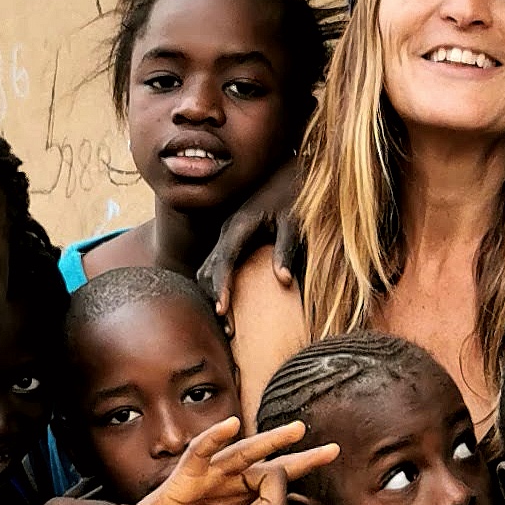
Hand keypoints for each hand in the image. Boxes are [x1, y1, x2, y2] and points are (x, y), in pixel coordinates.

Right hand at [110, 418, 337, 504]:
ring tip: (297, 430)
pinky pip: (203, 449)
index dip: (280, 504)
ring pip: (246, 451)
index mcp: (246, 497)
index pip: (276, 491)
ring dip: (272, 440)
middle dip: (303, 458)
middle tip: (333, 451)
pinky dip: (216, 436)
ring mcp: (213, 472)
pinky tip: (232, 425)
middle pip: (272, 464)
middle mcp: (234, 479)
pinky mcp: (188, 471)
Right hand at [199, 158, 308, 316]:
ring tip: (229, 326)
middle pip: (208, 269)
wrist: (291, 173)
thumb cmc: (297, 196)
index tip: (222, 312)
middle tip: (229, 331)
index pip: (224, 260)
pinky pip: (216, 266)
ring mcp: (227, 234)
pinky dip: (218, 287)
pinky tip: (230, 307)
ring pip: (207, 269)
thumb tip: (284, 281)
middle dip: (214, 299)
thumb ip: (288, 248)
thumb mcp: (296, 220)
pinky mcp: (231, 239)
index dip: (221, 287)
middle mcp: (228, 230)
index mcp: (241, 224)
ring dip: (213, 296)